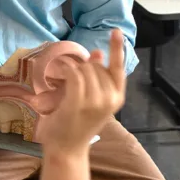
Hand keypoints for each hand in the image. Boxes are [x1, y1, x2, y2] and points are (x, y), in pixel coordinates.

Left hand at [39, 29, 126, 155]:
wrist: (68, 148)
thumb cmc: (78, 124)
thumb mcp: (92, 99)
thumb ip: (97, 77)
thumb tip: (97, 53)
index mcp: (117, 98)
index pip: (119, 69)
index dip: (117, 49)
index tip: (115, 31)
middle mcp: (109, 100)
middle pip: (97, 67)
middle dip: (84, 65)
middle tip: (72, 74)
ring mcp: (94, 102)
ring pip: (85, 69)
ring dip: (73, 67)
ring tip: (64, 73)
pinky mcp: (78, 104)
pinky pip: (74, 75)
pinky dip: (66, 68)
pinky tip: (60, 69)